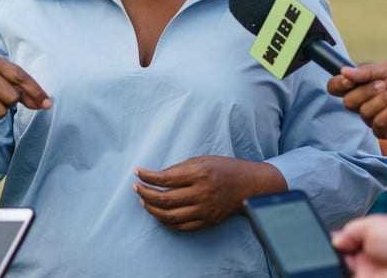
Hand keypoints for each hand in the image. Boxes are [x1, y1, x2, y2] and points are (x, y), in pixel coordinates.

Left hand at [134, 155, 285, 231]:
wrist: (250, 185)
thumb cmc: (225, 168)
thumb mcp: (202, 160)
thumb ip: (179, 169)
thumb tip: (157, 177)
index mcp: (199, 174)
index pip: (165, 178)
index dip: (148, 176)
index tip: (138, 173)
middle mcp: (201, 193)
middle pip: (164, 199)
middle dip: (145, 194)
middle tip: (137, 188)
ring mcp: (205, 210)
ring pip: (170, 216)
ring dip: (152, 210)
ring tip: (144, 202)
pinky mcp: (208, 221)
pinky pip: (182, 227)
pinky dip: (167, 222)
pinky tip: (159, 214)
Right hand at [327, 60, 386, 142]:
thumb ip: (367, 70)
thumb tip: (345, 72)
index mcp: (361, 86)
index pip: (336, 88)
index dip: (338, 84)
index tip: (348, 80)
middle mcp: (363, 104)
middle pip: (349, 102)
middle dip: (367, 91)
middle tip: (385, 84)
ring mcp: (372, 119)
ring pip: (364, 112)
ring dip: (385, 100)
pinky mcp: (384, 132)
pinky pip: (378, 123)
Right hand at [331, 214, 386, 277]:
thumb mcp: (371, 225)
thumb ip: (349, 231)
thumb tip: (335, 240)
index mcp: (366, 240)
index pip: (343, 242)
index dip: (333, 242)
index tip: (325, 242)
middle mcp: (366, 257)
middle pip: (340, 258)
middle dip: (333, 255)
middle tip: (333, 253)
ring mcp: (368, 273)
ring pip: (344, 270)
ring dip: (338, 266)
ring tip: (336, 262)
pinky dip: (344, 274)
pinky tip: (345, 270)